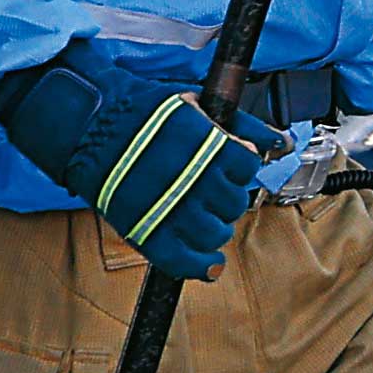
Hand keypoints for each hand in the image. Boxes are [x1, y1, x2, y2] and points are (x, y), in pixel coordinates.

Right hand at [0, 46, 266, 274]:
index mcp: (211, 146)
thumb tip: (282, 141)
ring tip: (199, 216)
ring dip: (215, 227)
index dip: (238, 166)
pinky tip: (208, 264)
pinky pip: (184, 262)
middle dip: (226, 197)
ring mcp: (172, 209)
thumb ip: (244, 123)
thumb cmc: (144, 114)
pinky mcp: (147, 232)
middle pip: (235, 203)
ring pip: (216, 233)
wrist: (90, 126)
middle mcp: (197, 180)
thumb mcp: (197, 106)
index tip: (226, 166)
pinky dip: (201, 267)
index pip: (248, 166)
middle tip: (208, 191)